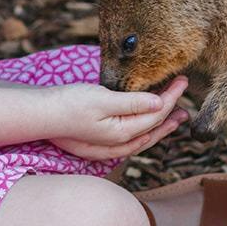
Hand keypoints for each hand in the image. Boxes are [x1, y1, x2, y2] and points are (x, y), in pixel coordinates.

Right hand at [47, 76, 190, 160]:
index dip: (172, 96)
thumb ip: (133, 103)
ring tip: (177, 114)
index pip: (156, 113)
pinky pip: (133, 138)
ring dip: (162, 123)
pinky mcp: (102, 142)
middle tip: (185, 93)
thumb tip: (160, 104)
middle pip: (154, 126)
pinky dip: (146, 129)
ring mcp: (110, 146)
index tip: (182, 80)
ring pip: (145, 136)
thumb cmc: (69, 104)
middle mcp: (119, 144)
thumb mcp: (102, 99)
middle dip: (172, 110)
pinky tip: (147, 125)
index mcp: (123, 132)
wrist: (41, 115)